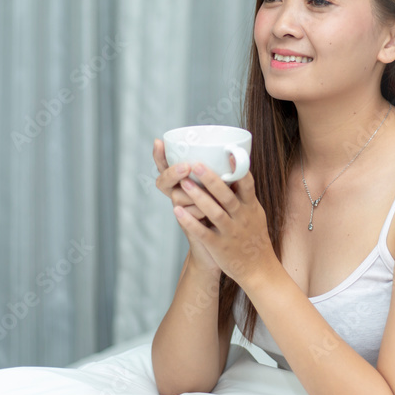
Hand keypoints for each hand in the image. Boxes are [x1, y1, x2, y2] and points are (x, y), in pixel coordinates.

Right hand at [153, 138, 219, 274]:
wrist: (227, 252)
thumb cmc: (226, 216)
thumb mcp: (224, 192)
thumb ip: (225, 174)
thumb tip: (236, 151)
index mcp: (186, 186)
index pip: (166, 168)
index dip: (160, 157)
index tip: (159, 142)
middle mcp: (180, 199)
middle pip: (166, 181)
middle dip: (174, 172)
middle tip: (188, 167)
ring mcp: (185, 215)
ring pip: (179, 200)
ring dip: (191, 195)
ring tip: (200, 191)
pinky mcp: (195, 233)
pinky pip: (190, 224)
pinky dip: (192, 218)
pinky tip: (196, 213)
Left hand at [172, 161, 277, 287]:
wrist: (259, 270)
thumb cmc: (254, 238)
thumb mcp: (255, 214)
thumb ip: (245, 195)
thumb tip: (238, 170)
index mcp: (251, 207)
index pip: (247, 184)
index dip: (239, 168)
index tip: (229, 152)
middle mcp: (242, 218)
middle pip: (227, 196)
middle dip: (211, 180)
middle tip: (196, 164)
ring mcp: (230, 232)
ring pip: (214, 213)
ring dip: (198, 197)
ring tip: (183, 183)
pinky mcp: (219, 246)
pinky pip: (203, 233)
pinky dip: (190, 222)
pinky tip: (177, 212)